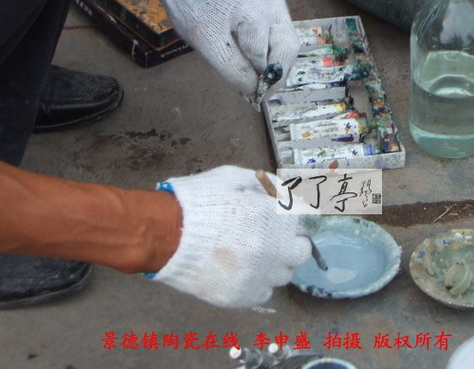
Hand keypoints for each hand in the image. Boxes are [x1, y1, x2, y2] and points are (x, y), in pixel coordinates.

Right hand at [148, 166, 314, 307]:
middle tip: (269, 238)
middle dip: (288, 243)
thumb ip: (266, 184)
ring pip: (282, 274)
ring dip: (272, 264)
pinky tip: (239, 270)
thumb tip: (284, 191)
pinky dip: (256, 282)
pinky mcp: (244, 295)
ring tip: (248, 254)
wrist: (166, 232)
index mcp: (278, 217)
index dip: (293, 218)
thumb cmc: (200, 200)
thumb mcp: (234, 178)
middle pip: (300, 252)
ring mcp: (261, 275)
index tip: (284, 218)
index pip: (306, 221)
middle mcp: (277, 249)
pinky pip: (263, 292)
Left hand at [160, 0, 299, 99]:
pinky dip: (270, 46)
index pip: (264, 55)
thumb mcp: (206, 43)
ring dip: (275, 60)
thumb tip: (255, 90)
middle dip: (276, 72)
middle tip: (263, 91)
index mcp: (253, 6)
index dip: (262, 80)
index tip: (256, 97)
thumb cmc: (190, 5)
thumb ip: (234, 69)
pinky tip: (258, 56)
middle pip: (287, 46)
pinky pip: (279, 28)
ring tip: (260, 76)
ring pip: (286, 38)